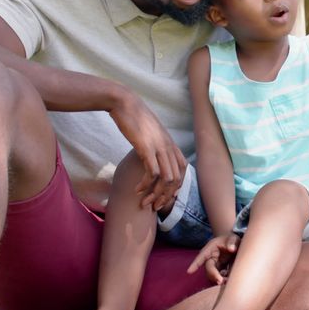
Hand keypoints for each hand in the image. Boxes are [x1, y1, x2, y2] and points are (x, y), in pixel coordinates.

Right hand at [107, 90, 186, 210]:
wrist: (124, 103)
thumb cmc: (134, 118)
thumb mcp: (150, 133)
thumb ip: (155, 145)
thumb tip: (152, 157)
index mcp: (171, 143)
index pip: (183, 170)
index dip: (176, 187)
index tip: (164, 196)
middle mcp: (169, 146)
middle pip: (177, 179)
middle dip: (166, 196)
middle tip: (154, 206)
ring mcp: (159, 147)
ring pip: (167, 179)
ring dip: (156, 194)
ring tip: (145, 202)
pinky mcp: (146, 148)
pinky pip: (153, 173)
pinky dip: (146, 185)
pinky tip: (137, 190)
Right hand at [187, 233, 240, 283]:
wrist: (234, 244)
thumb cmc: (231, 240)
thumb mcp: (233, 238)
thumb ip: (232, 242)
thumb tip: (231, 249)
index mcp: (210, 249)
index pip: (201, 256)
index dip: (195, 264)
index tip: (189, 271)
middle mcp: (210, 258)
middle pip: (208, 268)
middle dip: (213, 275)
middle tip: (221, 281)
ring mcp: (214, 265)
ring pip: (212, 275)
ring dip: (218, 279)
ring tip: (227, 280)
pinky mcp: (219, 270)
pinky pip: (218, 277)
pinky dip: (223, 279)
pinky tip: (229, 278)